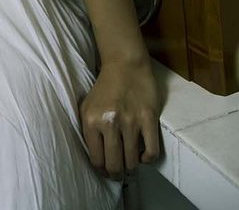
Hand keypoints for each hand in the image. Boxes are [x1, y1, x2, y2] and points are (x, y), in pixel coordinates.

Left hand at [79, 55, 160, 179]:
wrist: (125, 64)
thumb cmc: (105, 87)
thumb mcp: (87, 107)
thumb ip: (88, 132)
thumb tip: (97, 160)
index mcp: (91, 121)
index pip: (96, 160)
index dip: (102, 170)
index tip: (106, 170)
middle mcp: (110, 123)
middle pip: (114, 165)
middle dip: (116, 174)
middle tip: (119, 172)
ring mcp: (130, 121)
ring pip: (132, 162)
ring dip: (131, 167)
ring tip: (130, 163)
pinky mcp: (148, 118)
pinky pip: (151, 151)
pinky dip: (148, 159)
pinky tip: (144, 155)